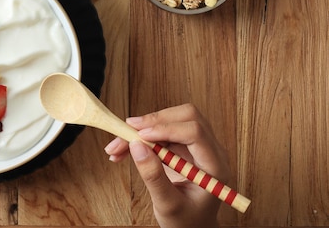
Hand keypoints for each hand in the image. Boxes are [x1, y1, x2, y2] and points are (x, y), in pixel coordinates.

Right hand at [104, 104, 230, 227]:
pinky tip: (124, 148)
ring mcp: (198, 145)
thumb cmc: (187, 221)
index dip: (166, 129)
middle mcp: (211, 150)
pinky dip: (142, 135)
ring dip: (144, 126)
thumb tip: (136, 146)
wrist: (193, 226)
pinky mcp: (184, 145)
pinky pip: (162, 129)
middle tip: (126, 132)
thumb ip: (153, 176)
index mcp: (215, 167)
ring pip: (172, 118)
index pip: (195, 132)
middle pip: (186, 116)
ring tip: (118, 144)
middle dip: (153, 120)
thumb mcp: (168, 205)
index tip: (140, 136)